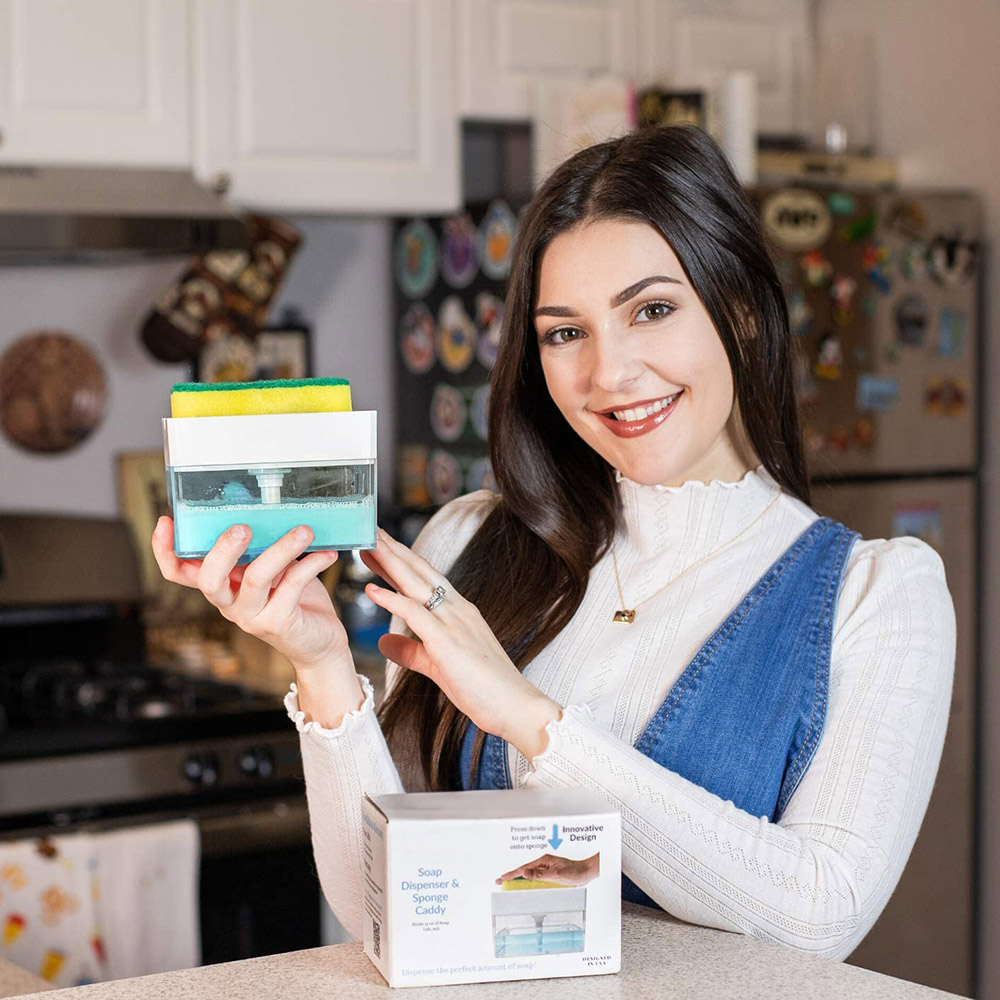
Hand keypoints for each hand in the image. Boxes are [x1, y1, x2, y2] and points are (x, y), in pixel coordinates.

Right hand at [150, 516, 347, 668]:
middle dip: (223, 550)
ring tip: (304, 532)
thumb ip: (263, 547)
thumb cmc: (295, 599)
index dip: (165, 551)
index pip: (179, 573)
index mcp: (223, 586)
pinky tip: (327, 554)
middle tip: (243, 527)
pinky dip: (310, 564)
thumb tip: (266, 509)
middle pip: (210, 579)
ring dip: (281, 549)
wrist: (320, 642)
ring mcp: (252, 616)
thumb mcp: (274, 568)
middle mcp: (230, 603)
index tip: (166, 521)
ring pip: (256, 578)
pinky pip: (292, 586)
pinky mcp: (278, 623)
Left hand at [360, 527, 562, 759]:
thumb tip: (384, 642)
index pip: (425, 578)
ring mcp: (453, 622)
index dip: (401, 560)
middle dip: (393, 549)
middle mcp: (457, 609)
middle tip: (369, 530)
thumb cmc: (484, 688)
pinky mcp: (446, 641)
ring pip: (415, 583)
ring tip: (367, 544)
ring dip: (389, 561)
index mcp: (459, 611)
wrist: (515, 706)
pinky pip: (414, 613)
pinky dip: (391, 599)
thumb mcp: (438, 665)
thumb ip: (411, 651)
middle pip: (419, 570)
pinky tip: (371, 588)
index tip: (379, 546)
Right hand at [495, 852, 599, 886]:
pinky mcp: (551, 873)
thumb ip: (540, 874)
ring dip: (520, 878)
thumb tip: (525, 872)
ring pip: (530, 874)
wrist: (586, 872)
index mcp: (543, 860)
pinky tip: (527, 884)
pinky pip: (537, 877)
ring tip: (509, 883)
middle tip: (500, 881)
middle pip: (525, 870)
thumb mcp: (556, 875)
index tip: (502, 878)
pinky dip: (529, 880)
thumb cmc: (574, 872)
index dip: (512, 874)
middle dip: (512, 875)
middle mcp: (544, 863)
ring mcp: (547, 868)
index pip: (524, 868)